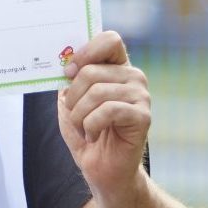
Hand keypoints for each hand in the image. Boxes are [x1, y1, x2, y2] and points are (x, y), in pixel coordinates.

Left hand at [58, 30, 151, 196]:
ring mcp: (141, 96)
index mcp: (117, 67)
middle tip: (75, 115)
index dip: (86, 52)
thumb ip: (69, 78)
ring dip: (79, 116)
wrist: (102, 168)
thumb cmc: (86, 132)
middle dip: (72, 97)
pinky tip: (95, 135)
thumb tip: (65, 61)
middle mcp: (133, 77)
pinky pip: (107, 111)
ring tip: (85, 128)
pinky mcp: (143, 116)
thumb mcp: (69, 100)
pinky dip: (91, 125)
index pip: (110, 40)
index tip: (68, 72)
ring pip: (96, 93)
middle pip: (91, 71)